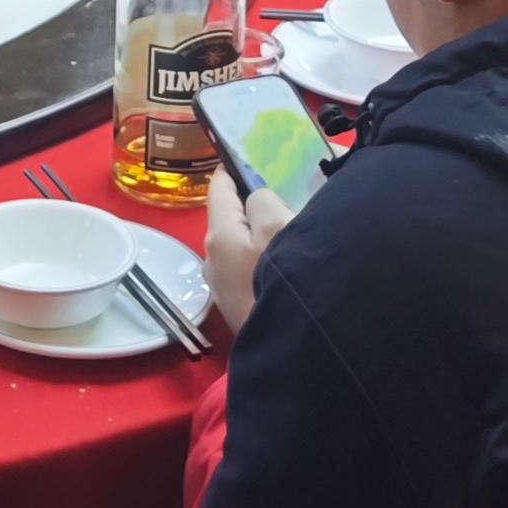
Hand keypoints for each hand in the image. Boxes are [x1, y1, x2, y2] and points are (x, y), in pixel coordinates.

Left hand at [202, 168, 293, 334]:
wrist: (291, 355)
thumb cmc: (282, 284)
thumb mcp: (279, 228)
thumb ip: (264, 202)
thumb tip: (256, 200)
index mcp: (219, 234)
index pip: (220, 188)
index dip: (235, 168)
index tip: (253, 152)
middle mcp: (214, 259)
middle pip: (232, 216)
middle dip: (254, 201)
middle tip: (285, 187)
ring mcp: (225, 286)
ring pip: (243, 243)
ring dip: (262, 232)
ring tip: (293, 223)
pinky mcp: (240, 306)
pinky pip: (251, 266)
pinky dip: (266, 255)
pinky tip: (290, 258)